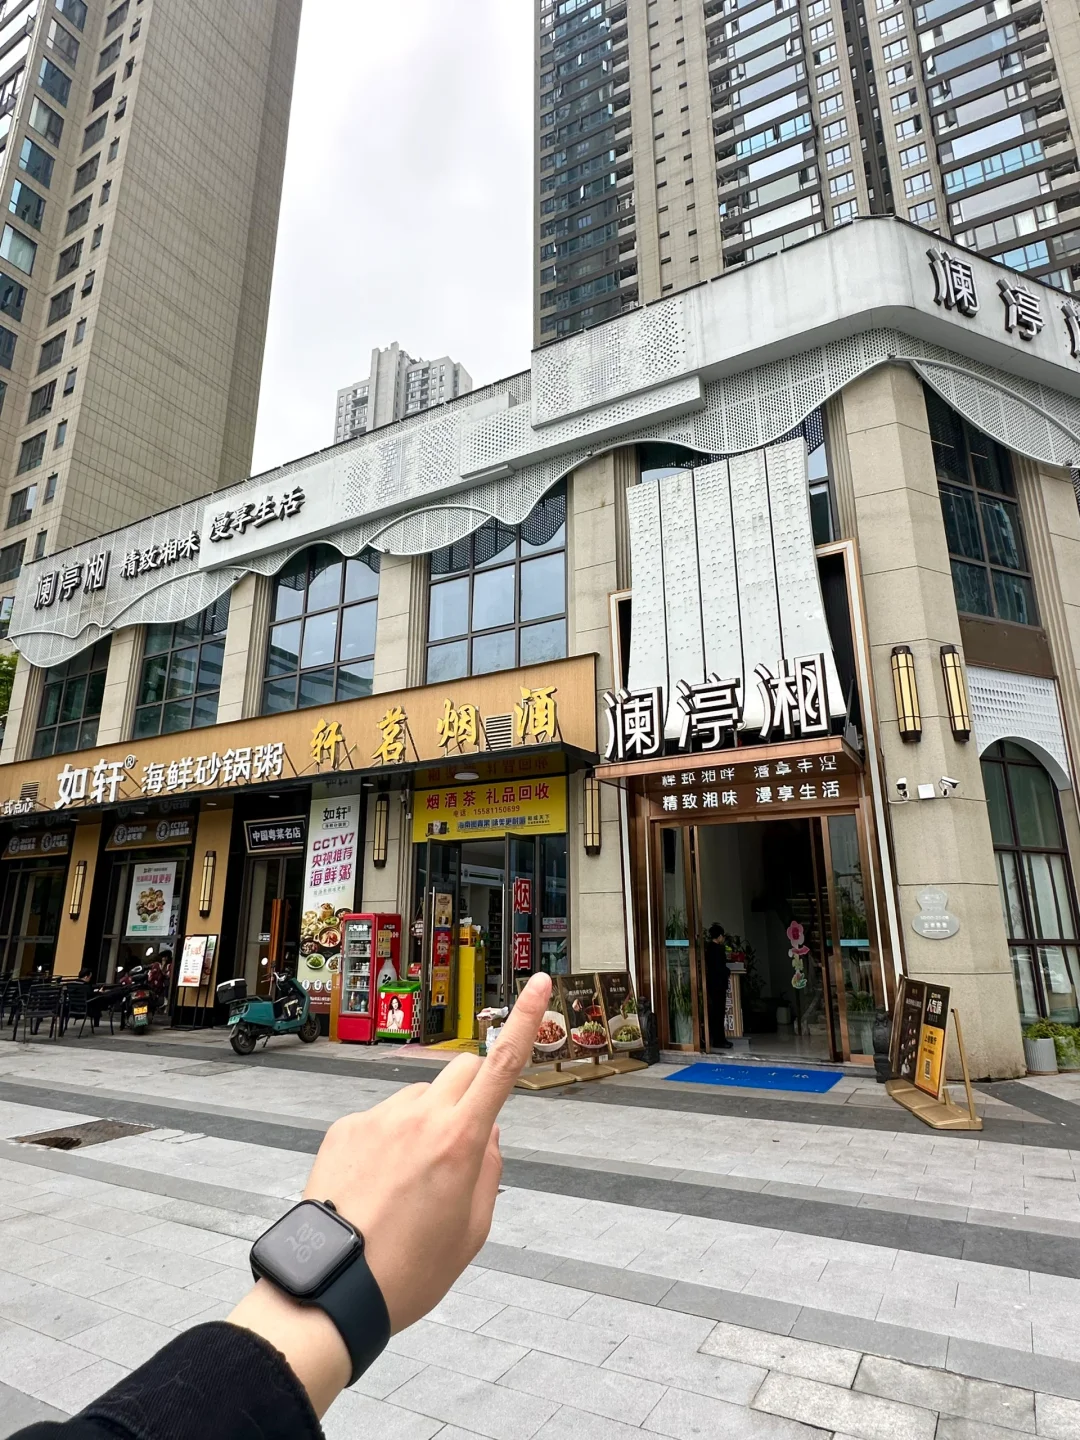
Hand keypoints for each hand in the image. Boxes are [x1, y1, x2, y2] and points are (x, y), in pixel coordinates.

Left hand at [307, 970, 550, 1330]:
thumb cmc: (405, 1270)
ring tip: (408, 1181)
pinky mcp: (346, 1127)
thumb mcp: (471, 1232)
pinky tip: (375, 1184)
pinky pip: (381, 1118)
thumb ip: (489, 1174)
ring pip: (420, 1097)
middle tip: (464, 1136)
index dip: (526, 1020)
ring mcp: (379, 1117)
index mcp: (461, 1141)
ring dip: (427, 1120)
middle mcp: (421, 1117)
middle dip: (474, 1090)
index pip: (504, 1066)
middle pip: (462, 1069)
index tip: (538, 985)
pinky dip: (387, 1140)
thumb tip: (489, 1138)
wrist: (331, 1287)